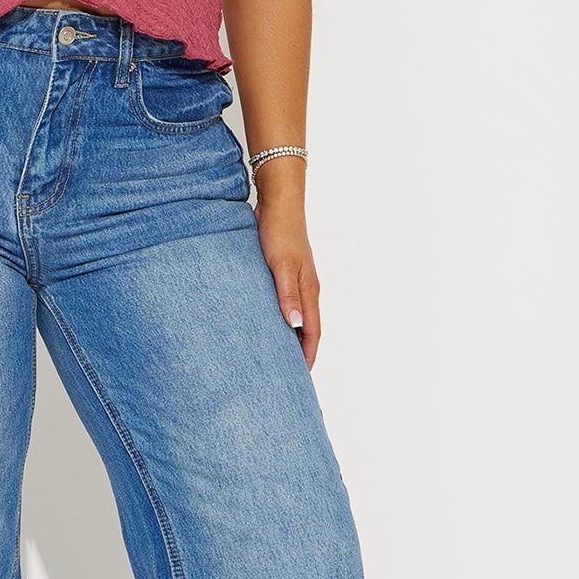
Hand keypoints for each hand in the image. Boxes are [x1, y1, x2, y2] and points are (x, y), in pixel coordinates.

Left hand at [255, 192, 320, 369]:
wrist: (278, 202)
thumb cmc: (279, 231)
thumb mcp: (281, 264)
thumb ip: (287, 294)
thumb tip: (294, 324)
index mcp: (309, 290)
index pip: (312, 332)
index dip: (307, 355)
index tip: (299, 376)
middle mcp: (306, 288)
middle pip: (306, 327)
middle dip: (299, 351)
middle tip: (287, 372)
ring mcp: (296, 280)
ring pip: (296, 315)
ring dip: (289, 335)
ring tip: (275, 353)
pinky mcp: (284, 272)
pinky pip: (285, 302)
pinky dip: (279, 317)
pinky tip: (265, 321)